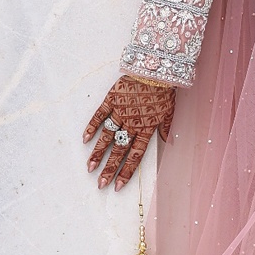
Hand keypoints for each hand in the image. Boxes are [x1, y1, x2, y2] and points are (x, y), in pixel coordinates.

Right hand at [84, 76, 175, 190]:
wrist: (156, 68)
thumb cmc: (164, 90)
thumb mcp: (170, 111)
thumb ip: (166, 128)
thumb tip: (168, 143)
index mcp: (146, 128)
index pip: (135, 155)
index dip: (126, 171)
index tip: (117, 186)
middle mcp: (131, 123)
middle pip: (119, 151)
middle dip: (109, 169)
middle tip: (100, 184)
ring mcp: (120, 112)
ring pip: (107, 137)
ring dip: (98, 153)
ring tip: (90, 167)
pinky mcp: (111, 100)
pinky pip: (100, 115)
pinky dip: (92, 127)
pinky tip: (85, 140)